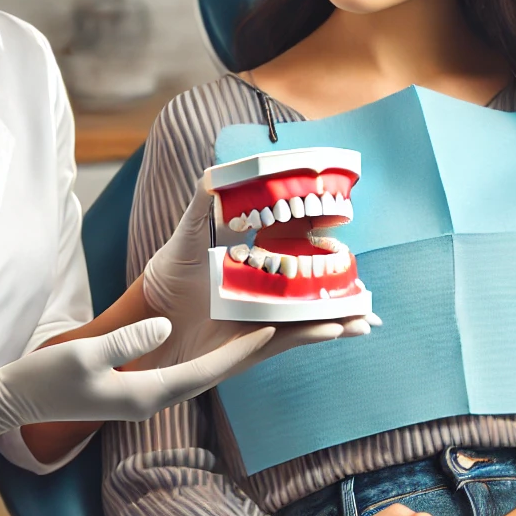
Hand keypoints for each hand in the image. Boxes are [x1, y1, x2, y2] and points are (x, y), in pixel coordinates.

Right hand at [0, 317, 278, 448]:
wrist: (18, 403)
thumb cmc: (47, 379)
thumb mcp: (86, 355)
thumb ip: (127, 341)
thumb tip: (164, 324)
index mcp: (148, 396)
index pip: (208, 371)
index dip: (241, 350)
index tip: (273, 330)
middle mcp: (157, 399)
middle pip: (217, 373)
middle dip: (254, 353)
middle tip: (287, 334)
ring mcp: (149, 395)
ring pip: (206, 372)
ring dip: (238, 353)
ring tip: (274, 331)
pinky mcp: (140, 387)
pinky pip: (189, 369)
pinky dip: (214, 354)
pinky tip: (228, 336)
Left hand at [141, 187, 378, 369]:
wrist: (148, 316)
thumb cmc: (168, 275)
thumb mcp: (187, 235)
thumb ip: (202, 204)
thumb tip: (215, 172)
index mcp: (256, 266)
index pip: (296, 256)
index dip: (322, 249)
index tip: (344, 235)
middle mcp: (265, 295)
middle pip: (312, 294)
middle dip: (342, 295)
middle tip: (367, 291)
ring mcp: (263, 320)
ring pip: (309, 320)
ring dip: (338, 320)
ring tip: (364, 320)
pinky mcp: (255, 344)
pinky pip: (290, 340)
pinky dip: (312, 335)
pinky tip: (333, 330)